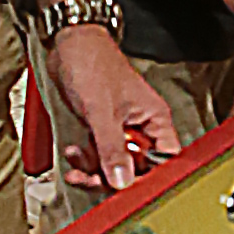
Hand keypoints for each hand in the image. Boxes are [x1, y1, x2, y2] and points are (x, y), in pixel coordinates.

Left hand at [46, 19, 179, 198]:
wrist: (69, 44)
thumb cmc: (93, 64)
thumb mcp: (102, 113)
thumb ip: (112, 150)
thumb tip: (122, 181)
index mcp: (154, 119)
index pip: (164, 160)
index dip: (148, 178)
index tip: (127, 188)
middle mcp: (142, 125)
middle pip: (137, 167)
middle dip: (112, 175)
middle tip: (93, 178)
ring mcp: (122, 128)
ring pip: (115, 163)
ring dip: (94, 168)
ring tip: (78, 163)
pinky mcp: (104, 127)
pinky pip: (99, 153)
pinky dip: (86, 158)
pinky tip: (74, 153)